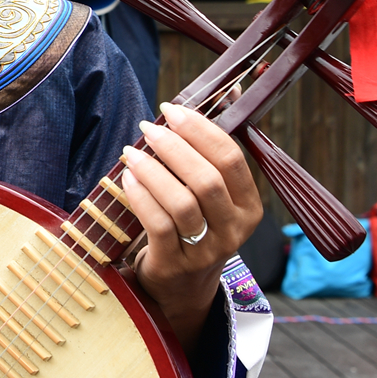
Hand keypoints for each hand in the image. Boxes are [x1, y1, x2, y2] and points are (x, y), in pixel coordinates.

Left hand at [119, 102, 263, 346]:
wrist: (182, 285)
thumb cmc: (193, 225)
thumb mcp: (211, 194)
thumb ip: (212, 150)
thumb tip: (225, 92)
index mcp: (249, 206)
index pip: (231, 160)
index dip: (201, 130)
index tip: (173, 110)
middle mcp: (234, 229)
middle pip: (207, 179)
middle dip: (175, 147)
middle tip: (149, 128)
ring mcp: (206, 251)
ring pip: (182, 202)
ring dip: (153, 171)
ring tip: (131, 153)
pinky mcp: (176, 264)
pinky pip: (158, 225)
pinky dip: (141, 197)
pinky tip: (127, 179)